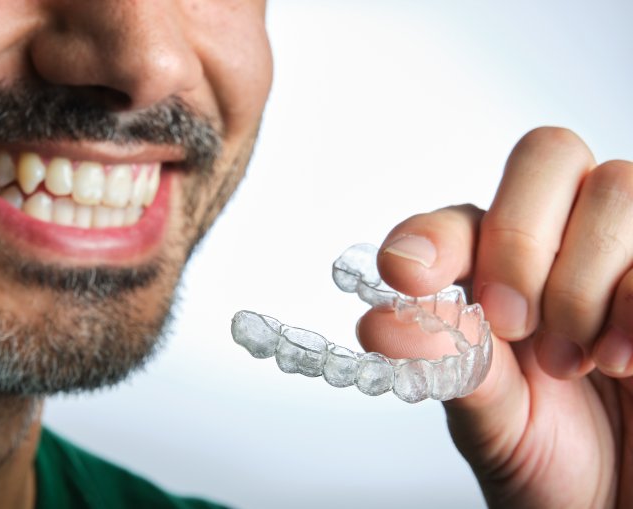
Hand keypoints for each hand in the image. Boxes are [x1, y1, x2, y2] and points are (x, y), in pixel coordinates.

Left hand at [359, 127, 632, 507]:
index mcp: (491, 269)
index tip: (408, 275)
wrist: (611, 497)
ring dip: (582, 281)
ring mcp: (624, 257)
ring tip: (571, 361)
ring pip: (617, 188)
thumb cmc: (543, 453)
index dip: (436, 234)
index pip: (463, 215)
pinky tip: (620, 361)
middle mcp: (560, 244)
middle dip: (522, 238)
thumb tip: (380, 322)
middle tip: (512, 323)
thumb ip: (444, 363)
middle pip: (548, 154)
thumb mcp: (485, 417)